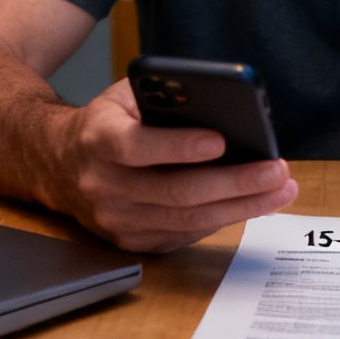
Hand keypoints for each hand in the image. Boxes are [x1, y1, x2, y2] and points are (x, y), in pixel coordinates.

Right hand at [54, 80, 297, 253]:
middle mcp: (102, 185)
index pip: (138, 146)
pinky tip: (253, 204)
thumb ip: (165, 98)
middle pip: (175, 191)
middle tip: (277, 171)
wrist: (59, 163)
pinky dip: (223, 219)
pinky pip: (184, 234)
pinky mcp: (130, 241)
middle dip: (234, 183)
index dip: (180, 146)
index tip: (222, 140)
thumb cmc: (109, 121)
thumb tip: (224, 110)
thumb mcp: (127, 97)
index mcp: (98, 139)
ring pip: (187, 219)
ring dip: (241, 207)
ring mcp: (115, 220)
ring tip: (280, 190)